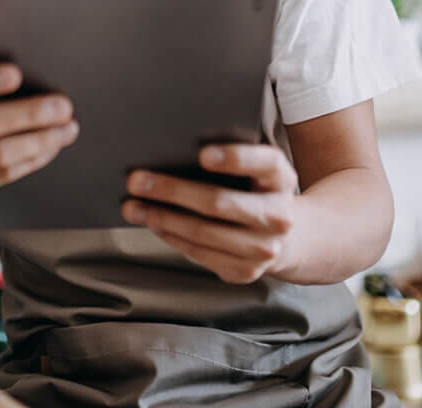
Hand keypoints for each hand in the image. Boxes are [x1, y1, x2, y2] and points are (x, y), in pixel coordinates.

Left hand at [120, 144, 297, 284]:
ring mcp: (264, 248)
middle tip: (136, 180)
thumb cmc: (256, 188)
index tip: (202, 154)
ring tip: (133, 206)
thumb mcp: (255, 166)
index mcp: (280, 177)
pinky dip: (172, 236)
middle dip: (171, 190)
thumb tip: (171, 151)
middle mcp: (278, 215)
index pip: (263, 163)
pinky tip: (153, 223)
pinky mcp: (246, 271)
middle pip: (219, 202)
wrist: (288, 235)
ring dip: (161, 218)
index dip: (234, 158)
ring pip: (203, 232)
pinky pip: (200, 253)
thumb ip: (228, 156)